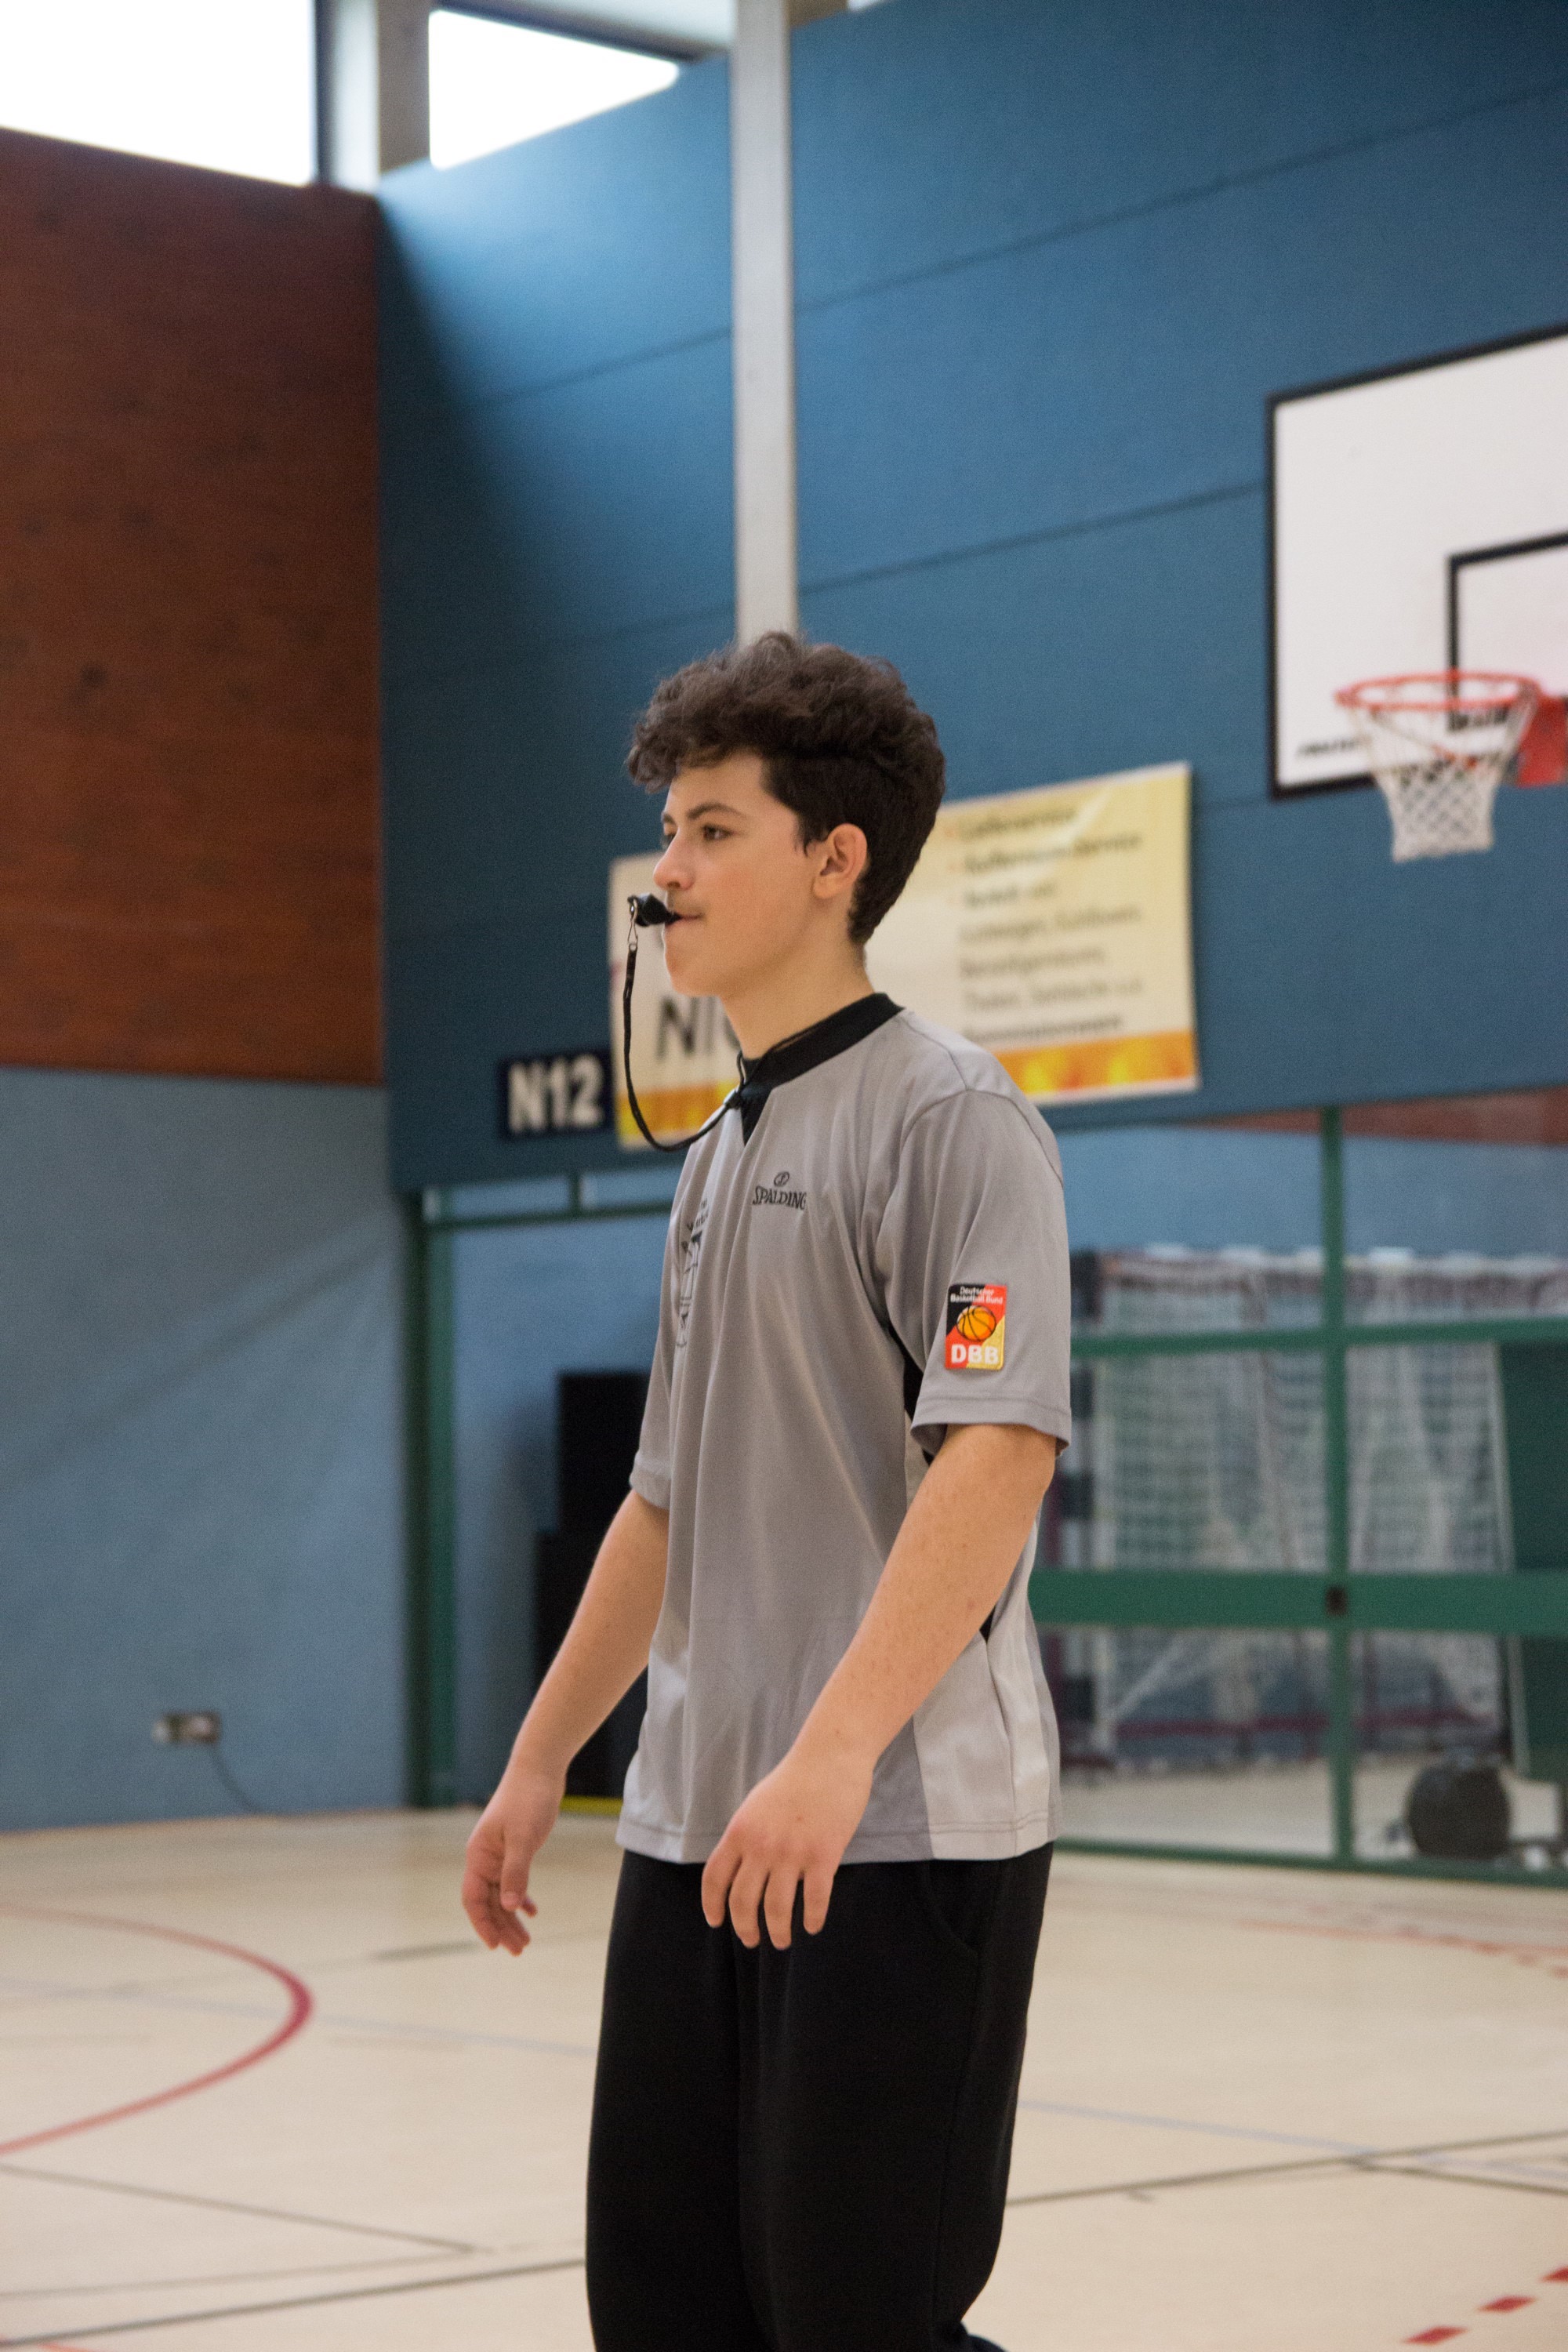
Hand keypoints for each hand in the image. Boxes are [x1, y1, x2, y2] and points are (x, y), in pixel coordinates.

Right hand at [461, 1758, 562, 1954]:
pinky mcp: (514, 1849)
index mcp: (478, 1856)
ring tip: (525, 1941)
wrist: (539, 1770)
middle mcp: (484, 1858)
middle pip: (489, 1902)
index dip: (482, 1923)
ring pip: (501, 1895)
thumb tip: (510, 1907)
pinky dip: (521, 1897)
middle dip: (501, 1927)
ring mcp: (499, 1854)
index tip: (494, 1946)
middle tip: (519, 1950)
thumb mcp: (524, 1838)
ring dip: (511, 1917)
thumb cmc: (528, 1799)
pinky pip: (513, 1881)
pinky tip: (531, 1911)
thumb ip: (516, 1872)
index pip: (474, 1899)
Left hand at [701, 1738, 873, 1950]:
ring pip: (777, 1910)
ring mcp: (792, 1852)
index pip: (715, 1879)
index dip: (713, 1906)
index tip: (717, 1922)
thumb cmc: (794, 1780)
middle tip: (753, 1940)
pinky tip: (813, 1926)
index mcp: (740, 1831)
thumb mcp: (756, 1806)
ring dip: (778, 1932)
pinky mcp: (824, 1855)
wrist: (830, 1756)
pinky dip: (813, 1920)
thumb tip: (738, 1874)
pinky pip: (814, 1901)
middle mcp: (761, 1845)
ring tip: (782, 1940)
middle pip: (743, 1903)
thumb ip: (745, 1838)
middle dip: (746, 1929)